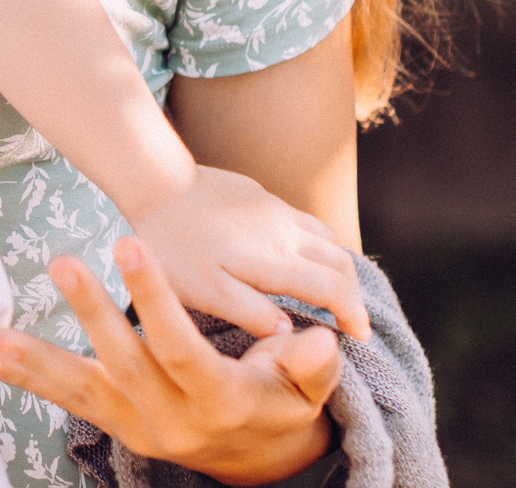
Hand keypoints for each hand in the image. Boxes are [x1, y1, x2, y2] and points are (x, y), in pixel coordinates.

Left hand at [0, 238, 341, 485]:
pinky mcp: (115, 424)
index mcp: (220, 401)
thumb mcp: (309, 390)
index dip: (156, 300)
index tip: (132, 245)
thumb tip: (315, 337)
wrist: (259, 462)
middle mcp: (172, 419)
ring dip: (36, 363)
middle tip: (62, 262)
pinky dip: (26, 380)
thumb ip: (310, 364)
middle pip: (125, 364)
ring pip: (82, 390)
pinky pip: (66, 402)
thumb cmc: (283, 406)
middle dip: (92, 314)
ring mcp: (138, 426)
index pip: (182, 348)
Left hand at [134, 165, 367, 339]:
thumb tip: (290, 334)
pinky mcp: (258, 194)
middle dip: (353, 291)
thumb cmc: (175, 243)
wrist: (154, 180)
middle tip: (351, 317)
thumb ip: (252, 313)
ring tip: (332, 287)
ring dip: (337, 263)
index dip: (354, 313)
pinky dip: (316, 242)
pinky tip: (297, 252)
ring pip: (325, 235)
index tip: (361, 334)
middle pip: (340, 260)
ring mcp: (273, 207)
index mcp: (278, 260)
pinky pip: (302, 219)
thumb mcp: (206, 292)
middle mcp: (286, 230)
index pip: (336, 288)